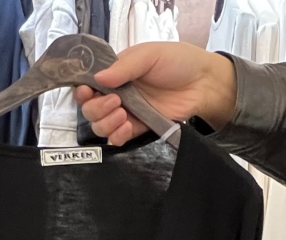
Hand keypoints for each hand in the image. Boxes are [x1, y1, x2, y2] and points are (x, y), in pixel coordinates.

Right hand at [75, 42, 237, 145]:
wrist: (203, 84)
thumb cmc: (178, 62)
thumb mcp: (148, 55)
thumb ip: (123, 67)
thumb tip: (98, 79)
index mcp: (116, 73)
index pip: (89, 85)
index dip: (83, 92)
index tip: (87, 92)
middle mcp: (118, 93)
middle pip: (91, 110)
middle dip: (96, 109)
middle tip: (115, 103)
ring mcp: (127, 112)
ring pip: (101, 126)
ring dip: (106, 124)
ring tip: (123, 115)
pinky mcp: (139, 127)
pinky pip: (118, 138)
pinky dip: (117, 136)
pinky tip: (126, 128)